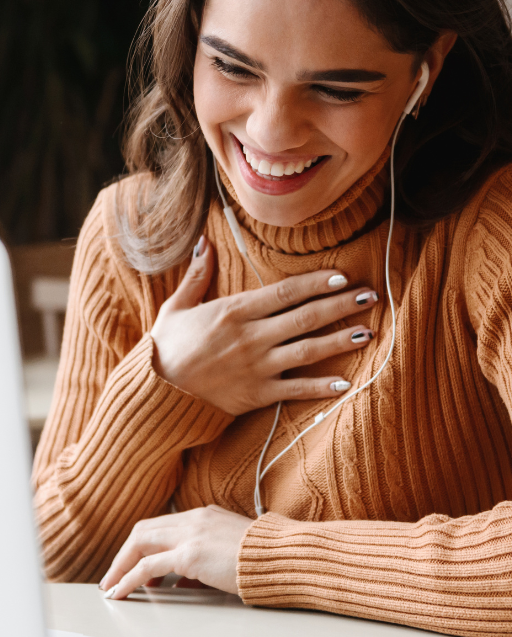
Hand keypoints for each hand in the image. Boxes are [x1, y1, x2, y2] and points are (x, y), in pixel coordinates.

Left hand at [99, 506, 250, 598]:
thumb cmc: (265, 558)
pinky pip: (147, 567)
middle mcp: (194, 519)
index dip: (143, 545)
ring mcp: (191, 535)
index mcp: (204, 515)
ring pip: (140, 543)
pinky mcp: (190, 555)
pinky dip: (128, 578)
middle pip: (144, 530)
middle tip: (113, 576)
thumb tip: (186, 581)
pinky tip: (120, 592)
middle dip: (124, 554)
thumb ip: (206, 559)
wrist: (282, 556)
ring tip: (111, 587)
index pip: (162, 525)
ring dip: (120, 566)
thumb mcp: (231, 551)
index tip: (133, 564)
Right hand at [151, 236, 377, 414]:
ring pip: (308, 351)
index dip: (317, 282)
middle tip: (370, 295)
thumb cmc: (166, 347)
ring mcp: (257, 367)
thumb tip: (204, 242)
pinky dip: (321, 387)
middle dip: (341, 305)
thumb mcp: (177, 306)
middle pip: (306, 317)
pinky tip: (346, 383)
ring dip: (340, 340)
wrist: (156, 393)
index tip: (342, 276)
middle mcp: (251, 336)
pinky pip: (296, 390)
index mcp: (235, 310)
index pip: (285, 292)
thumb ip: (197, 274)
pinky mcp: (257, 395)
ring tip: (368, 331)